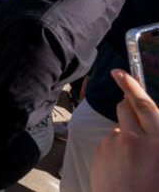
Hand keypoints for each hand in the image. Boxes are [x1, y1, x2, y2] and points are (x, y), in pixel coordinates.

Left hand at [90, 69, 158, 191]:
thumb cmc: (152, 187)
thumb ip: (155, 135)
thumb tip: (148, 122)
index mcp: (157, 140)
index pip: (144, 105)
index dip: (132, 86)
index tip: (120, 72)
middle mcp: (133, 138)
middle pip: (125, 108)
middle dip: (128, 107)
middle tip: (137, 124)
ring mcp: (112, 145)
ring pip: (118, 128)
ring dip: (125, 134)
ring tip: (133, 160)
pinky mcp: (99, 153)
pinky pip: (108, 142)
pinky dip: (115, 148)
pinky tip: (122, 166)